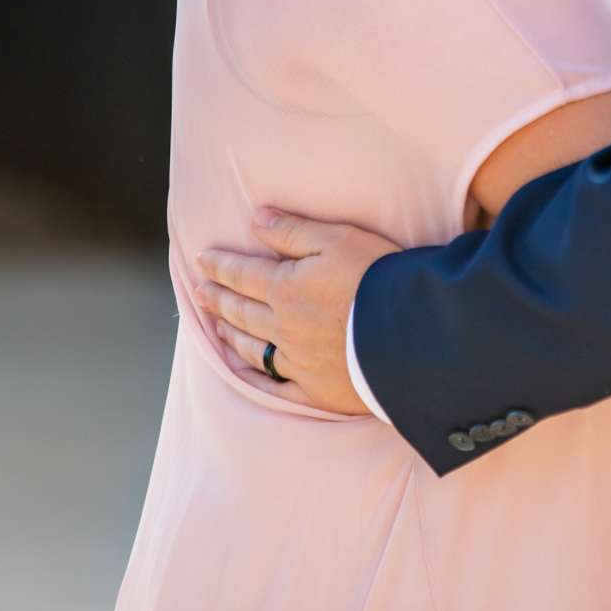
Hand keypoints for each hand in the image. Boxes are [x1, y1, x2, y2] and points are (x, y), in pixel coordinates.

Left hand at [191, 209, 402, 417]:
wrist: (412, 335)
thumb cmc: (378, 278)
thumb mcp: (338, 240)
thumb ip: (294, 231)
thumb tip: (256, 219)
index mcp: (286, 289)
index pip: (243, 274)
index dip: (220, 266)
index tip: (201, 260)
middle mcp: (284, 328)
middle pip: (242, 311)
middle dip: (218, 299)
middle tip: (199, 292)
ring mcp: (298, 363)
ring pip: (253, 348)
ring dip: (231, 334)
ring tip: (216, 326)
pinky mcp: (316, 391)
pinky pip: (274, 387)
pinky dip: (253, 378)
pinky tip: (241, 372)